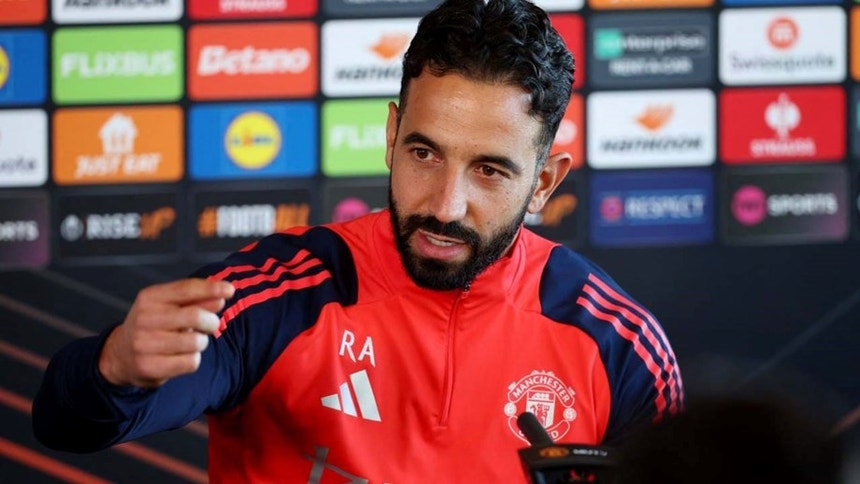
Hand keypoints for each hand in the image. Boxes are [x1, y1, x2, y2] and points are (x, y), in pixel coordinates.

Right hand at [98, 278, 234, 387]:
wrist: (121, 355)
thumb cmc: (153, 325)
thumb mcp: (170, 306)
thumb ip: (197, 300)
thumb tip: (222, 296)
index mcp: (150, 298)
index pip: (186, 289)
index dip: (211, 288)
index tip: (230, 289)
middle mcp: (144, 319)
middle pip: (195, 316)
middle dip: (211, 321)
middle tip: (210, 325)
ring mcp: (145, 344)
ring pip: (196, 342)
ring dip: (201, 343)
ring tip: (190, 342)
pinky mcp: (150, 367)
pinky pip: (191, 362)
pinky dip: (193, 359)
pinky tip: (180, 356)